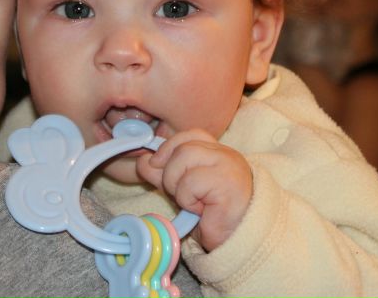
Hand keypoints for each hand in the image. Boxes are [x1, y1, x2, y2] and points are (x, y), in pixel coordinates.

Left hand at [137, 129, 252, 251]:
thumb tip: (143, 161)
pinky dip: (186, 199)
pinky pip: (190, 181)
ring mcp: (228, 166)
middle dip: (169, 171)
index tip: (156, 164)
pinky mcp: (226, 183)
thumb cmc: (211, 216)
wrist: (234, 242)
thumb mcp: (182, 190)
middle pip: (183, 146)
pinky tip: (199, 210)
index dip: (169, 147)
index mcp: (217, 153)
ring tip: (189, 202)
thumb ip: (163, 174)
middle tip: (178, 194)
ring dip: (176, 184)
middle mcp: (226, 155)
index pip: (190, 135)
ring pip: (184, 156)